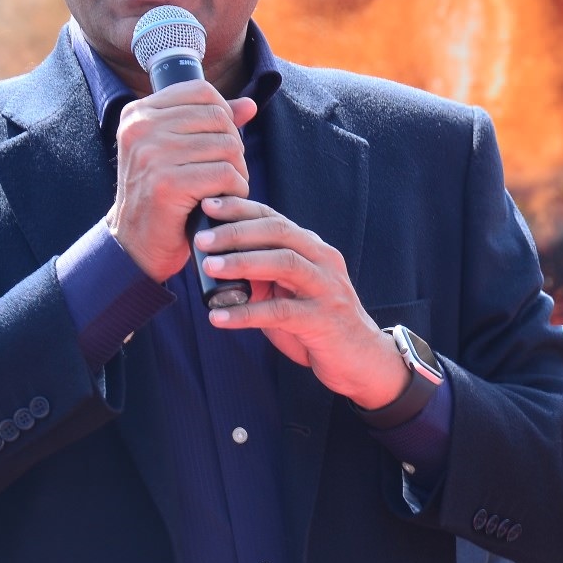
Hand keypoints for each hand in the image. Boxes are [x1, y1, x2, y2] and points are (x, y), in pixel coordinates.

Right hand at [105, 82, 257, 282]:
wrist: (134, 245)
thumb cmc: (162, 196)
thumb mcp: (178, 151)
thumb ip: (210, 124)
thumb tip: (250, 104)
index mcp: (139, 114)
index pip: (202, 92)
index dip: (223, 116)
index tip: (218, 143)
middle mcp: (141, 128)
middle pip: (218, 118)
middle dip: (233, 146)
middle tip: (226, 172)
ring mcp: (151, 154)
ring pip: (227, 146)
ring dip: (237, 171)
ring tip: (224, 188)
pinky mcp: (167, 183)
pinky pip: (226, 174)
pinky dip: (236, 190)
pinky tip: (223, 201)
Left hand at [193, 196, 410, 408]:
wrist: (361, 358)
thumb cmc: (317, 322)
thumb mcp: (289, 291)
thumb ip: (262, 274)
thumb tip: (214, 263)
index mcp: (313, 248)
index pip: (273, 218)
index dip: (240, 209)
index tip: (208, 205)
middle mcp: (323, 260)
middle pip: (278, 233)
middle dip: (237, 232)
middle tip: (202, 240)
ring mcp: (326, 288)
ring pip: (284, 263)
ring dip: (243, 263)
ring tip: (210, 268)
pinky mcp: (323, 319)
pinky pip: (281, 312)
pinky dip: (247, 313)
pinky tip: (219, 318)